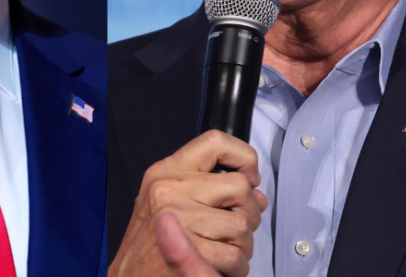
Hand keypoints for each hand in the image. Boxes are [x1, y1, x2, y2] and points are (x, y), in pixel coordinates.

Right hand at [108, 130, 266, 276]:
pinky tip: (223, 268)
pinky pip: (234, 254)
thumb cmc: (149, 246)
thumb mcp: (168, 203)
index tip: (249, 177)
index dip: (243, 157)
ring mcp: (178, 218)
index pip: (215, 142)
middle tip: (237, 228)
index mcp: (165, 172)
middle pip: (240, 186)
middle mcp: (169, 189)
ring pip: (242, 224)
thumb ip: (210, 191)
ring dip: (243, 245)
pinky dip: (237, 267)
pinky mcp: (188, 250)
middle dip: (249, 212)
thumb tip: (256, 195)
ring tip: (226, 252)